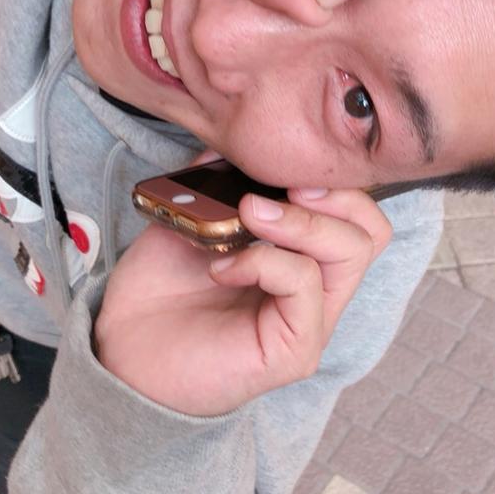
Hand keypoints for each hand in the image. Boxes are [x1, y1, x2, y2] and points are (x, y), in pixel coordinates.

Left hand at [93, 187, 391, 416]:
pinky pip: (304, 285)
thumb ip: (219, 180)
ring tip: (247, 215)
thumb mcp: (191, 215)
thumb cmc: (160, 288)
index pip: (357, 214)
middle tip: (278, 190)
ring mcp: (310, 321)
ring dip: (297, 221)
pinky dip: (263, 260)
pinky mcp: (294, 349)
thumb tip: (232, 143)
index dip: (334, 182)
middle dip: (331, 196)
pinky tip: (222, 266)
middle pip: (370, 231)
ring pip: (350, 252)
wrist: (124, 347)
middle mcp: (316, 290)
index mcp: (301, 256)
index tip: (285, 165)